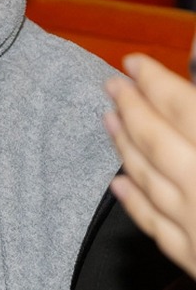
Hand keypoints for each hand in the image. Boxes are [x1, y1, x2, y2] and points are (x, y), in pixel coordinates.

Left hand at [106, 41, 195, 279]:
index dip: (154, 81)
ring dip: (124, 147)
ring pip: (148, 180)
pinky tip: (119, 184)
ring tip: (109, 121)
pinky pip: (156, 227)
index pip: (180, 106)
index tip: (134, 61)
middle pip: (157, 141)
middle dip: (131, 109)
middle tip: (112, 85)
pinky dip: (134, 202)